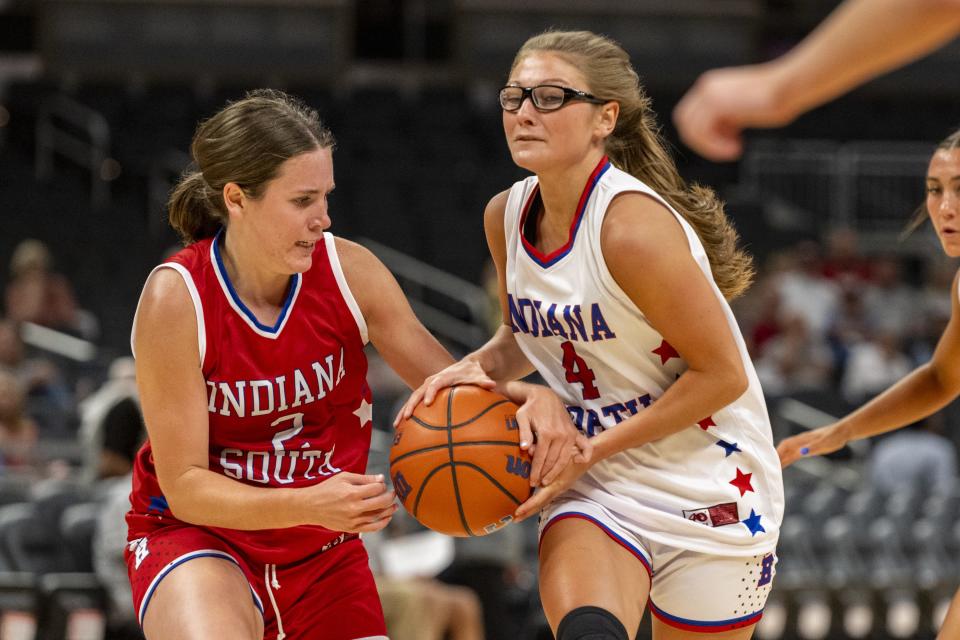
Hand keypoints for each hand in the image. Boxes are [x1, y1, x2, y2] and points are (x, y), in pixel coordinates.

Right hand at [304, 472, 396, 532]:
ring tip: (394, 506)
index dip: (382, 485)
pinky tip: (387, 518)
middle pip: (381, 503)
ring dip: (389, 511)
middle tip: (394, 494)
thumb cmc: (327, 489)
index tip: (382, 484)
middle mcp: (354, 507)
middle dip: (390, 497)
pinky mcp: (351, 528)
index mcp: (352, 493)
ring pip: (378, 516)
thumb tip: (381, 479)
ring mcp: (353, 520)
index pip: (376, 489)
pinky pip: (371, 528)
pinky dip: (382, 524)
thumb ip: (364, 478)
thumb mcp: (344, 477)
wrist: (310, 506)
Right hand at [393, 359, 495, 425]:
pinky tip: (402, 429)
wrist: (466, 366)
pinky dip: (407, 414)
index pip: (435, 384)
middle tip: (406, 417)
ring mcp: (427, 388)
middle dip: (411, 405)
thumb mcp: (479, 376)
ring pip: (412, 400)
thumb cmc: (473, 373)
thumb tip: (492, 385)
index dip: (430, 392)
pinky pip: (415, 405)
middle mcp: (432, 382)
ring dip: (403, 411)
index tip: (427, 403)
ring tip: (396, 426)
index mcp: (443, 377)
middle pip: (418, 393)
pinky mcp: (425, 395)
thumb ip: (484, 381)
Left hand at [511, 384, 590, 486]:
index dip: (535, 471)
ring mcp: (569, 434)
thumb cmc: (531, 408)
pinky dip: (585, 456)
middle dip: (545, 474)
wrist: (546, 396)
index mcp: (547, 432)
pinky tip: (579, 463)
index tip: (531, 482)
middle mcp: (560, 435)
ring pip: (565, 458)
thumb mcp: (522, 417)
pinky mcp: (575, 432)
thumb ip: (524, 433)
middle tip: (538, 484)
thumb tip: (525, 449)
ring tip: (548, 480)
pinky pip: (584, 446)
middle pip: (553, 461)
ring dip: (557, 471)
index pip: (541, 457)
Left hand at [514, 455, 591, 521]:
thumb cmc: (572, 453)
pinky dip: (535, 503)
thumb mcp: (559, 452)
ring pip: (542, 503)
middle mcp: (556, 489)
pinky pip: (544, 498)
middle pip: (539, 505)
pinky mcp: (557, 488)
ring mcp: (558, 490)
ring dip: (530, 509)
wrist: (586, 457)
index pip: (539, 498)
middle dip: (527, 513)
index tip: (517, 512)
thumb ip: (544, 452)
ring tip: (518, 515)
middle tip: (514, 519)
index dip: (528, 506)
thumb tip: (530, 450)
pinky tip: (528, 504)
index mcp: (556, 484)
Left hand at [673, 64, 794, 161]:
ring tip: (734, 150)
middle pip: (686, 123)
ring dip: (710, 146)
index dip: (704, 136)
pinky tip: (737, 148)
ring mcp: (709, 93)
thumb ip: (726, 119)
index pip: (690, 117)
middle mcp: (706, 88)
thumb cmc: (775, 99)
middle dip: (703, 142)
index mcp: (711, 87)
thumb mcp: (743, 111)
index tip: (728, 143)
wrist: (790, 85)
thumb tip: (717, 135)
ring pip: (691, 130)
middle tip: (727, 151)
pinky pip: (702, 132)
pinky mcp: (715, 102)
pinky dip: (715, 146)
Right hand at [776, 423, 848, 467]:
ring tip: (773, 468)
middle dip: (775, 457)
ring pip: (788, 452)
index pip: (785, 445)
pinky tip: (784, 464)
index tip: (771, 460)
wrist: (842, 432)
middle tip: (768, 467)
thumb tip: (801, 452)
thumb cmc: (834, 437)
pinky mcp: (807, 449)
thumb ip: (813, 447)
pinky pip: (794, 455)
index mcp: (802, 440)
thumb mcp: (825, 443)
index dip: (778, 452)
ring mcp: (803, 445)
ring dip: (780, 459)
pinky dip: (787, 459)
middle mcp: (800, 442)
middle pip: (784, 449)